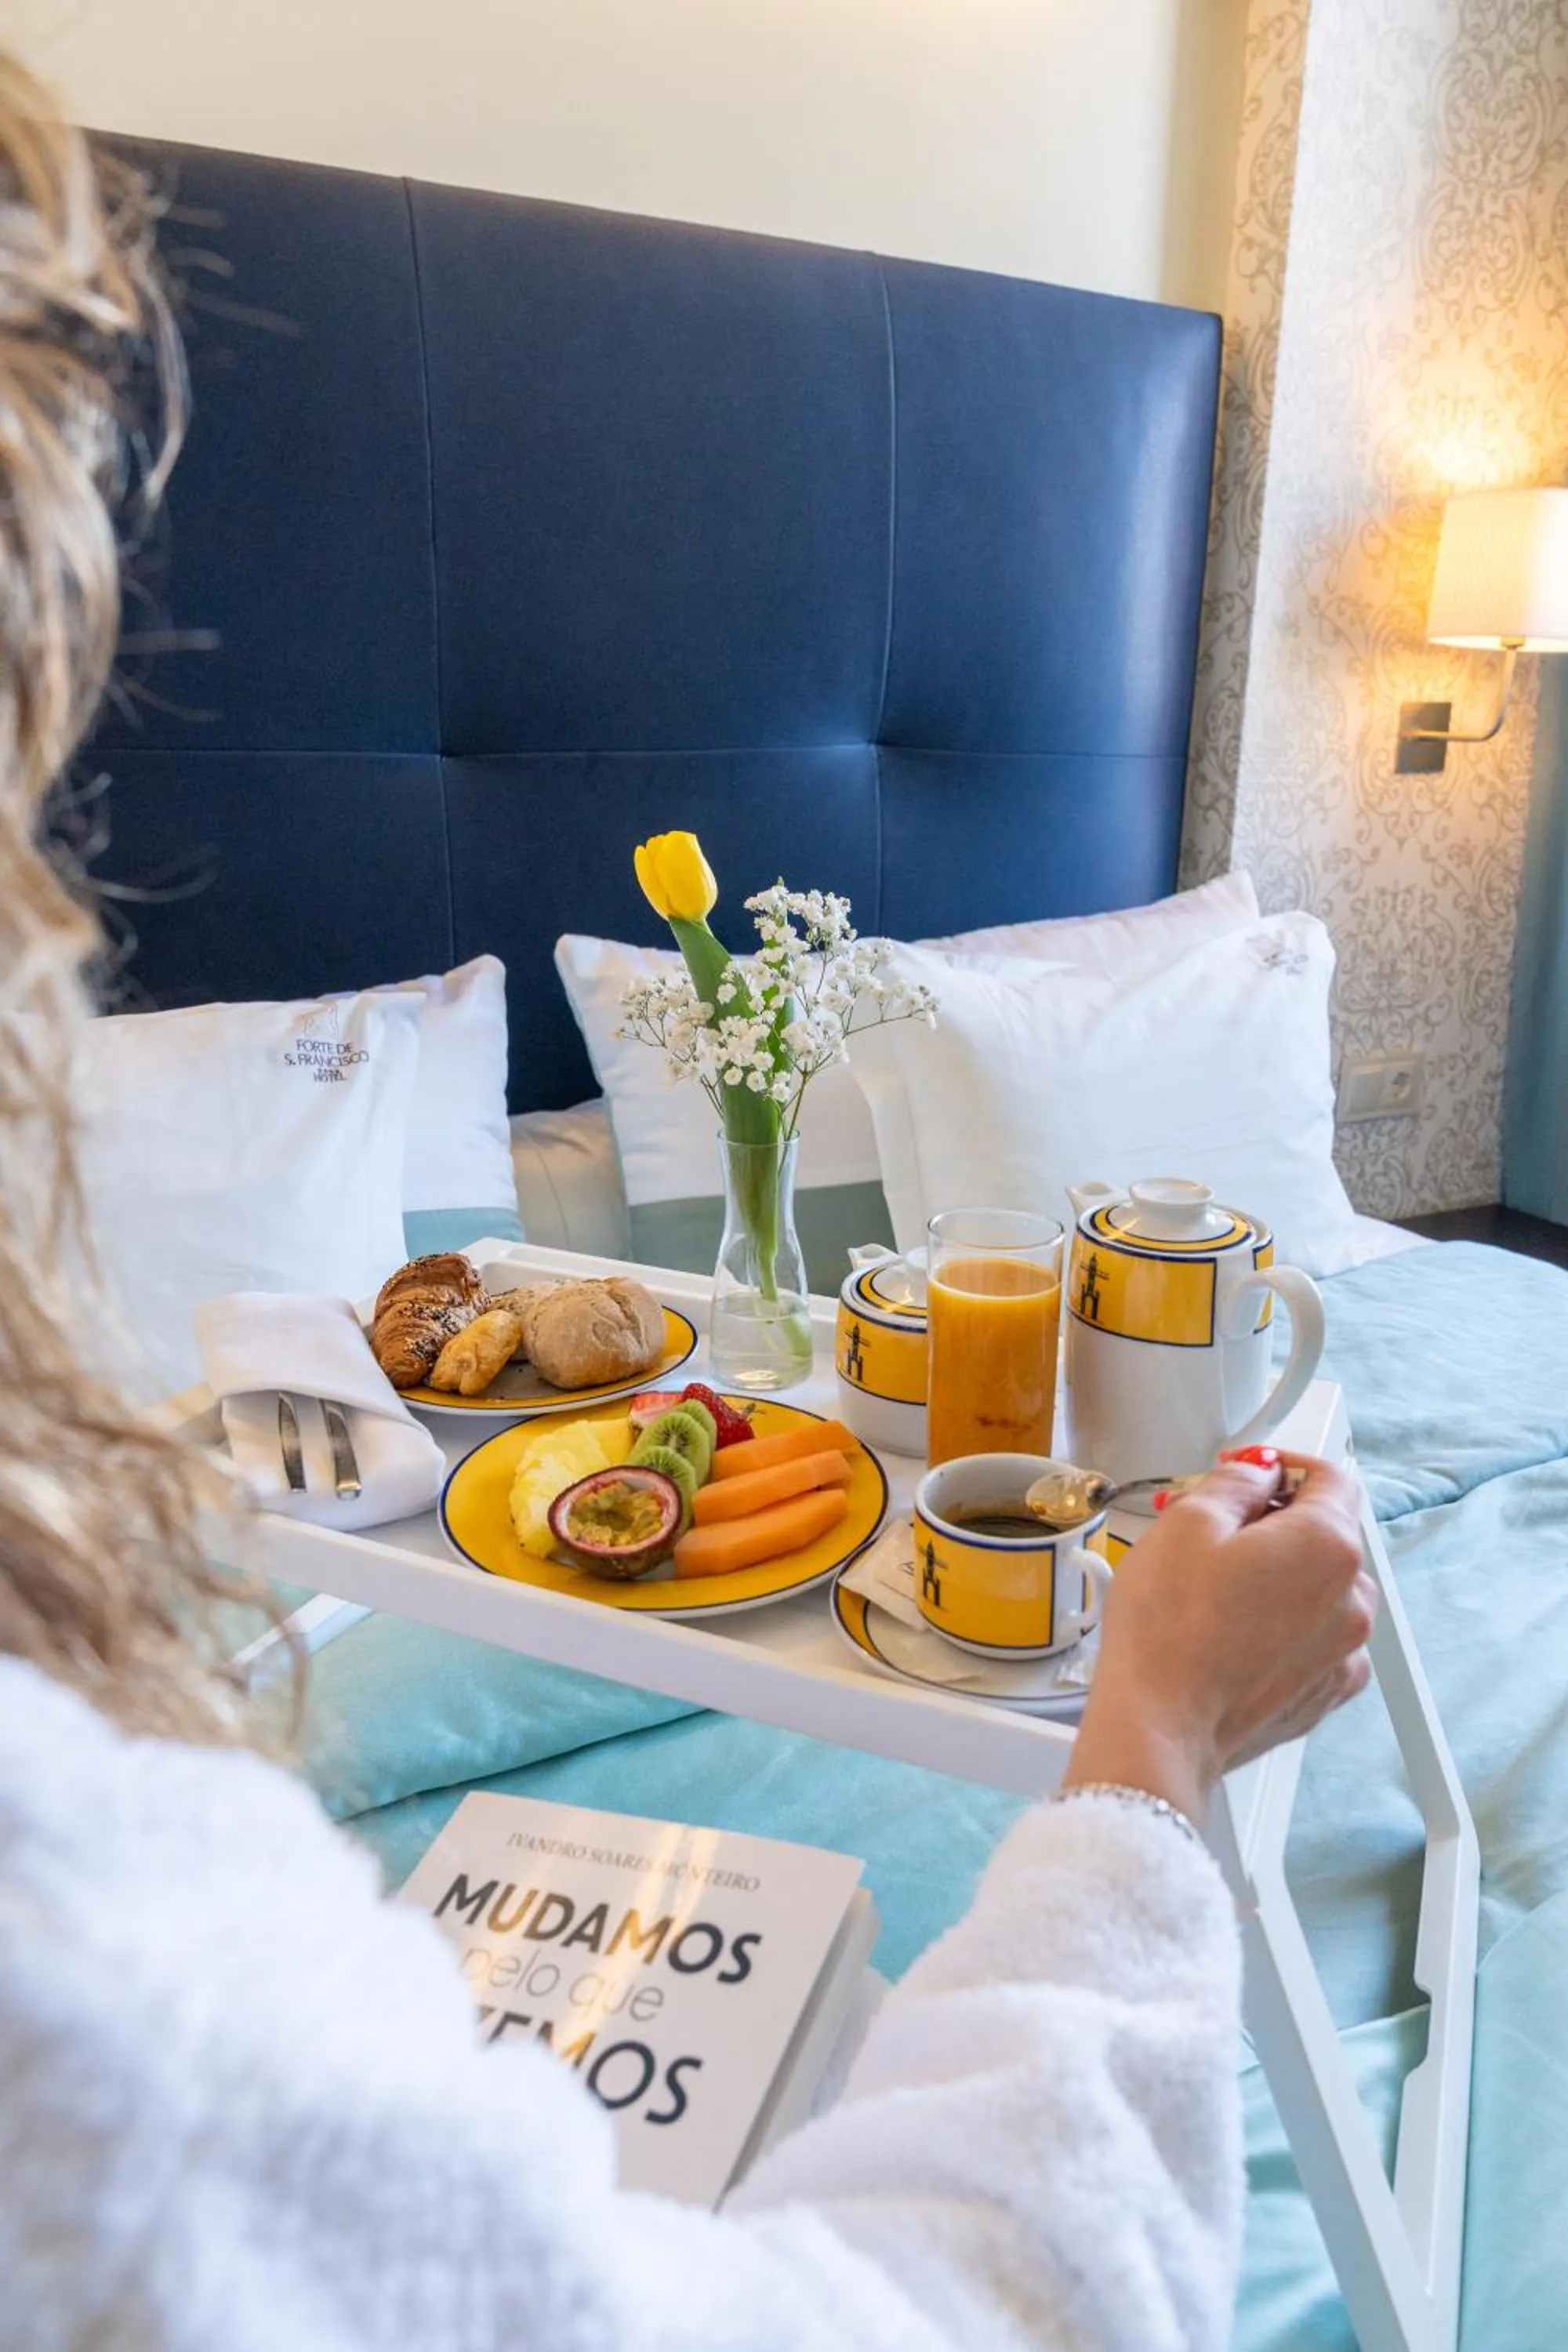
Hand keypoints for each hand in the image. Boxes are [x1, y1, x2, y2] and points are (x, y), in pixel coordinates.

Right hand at [1063, 1452, 1376, 1826]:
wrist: (1161, 1728)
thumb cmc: (1168, 1631)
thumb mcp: (1187, 1522)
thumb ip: (1236, 1481)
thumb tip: (1257, 1474)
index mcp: (1328, 1546)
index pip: (1329, 1476)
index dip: (1282, 1463)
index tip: (1246, 1471)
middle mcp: (1353, 1600)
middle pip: (1324, 1532)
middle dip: (1271, 1520)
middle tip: (1210, 1527)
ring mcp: (1344, 1652)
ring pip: (1319, 1586)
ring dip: (1277, 1572)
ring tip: (1212, 1584)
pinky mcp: (1324, 1692)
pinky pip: (1315, 1636)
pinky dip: (1283, 1623)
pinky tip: (1232, 1629)